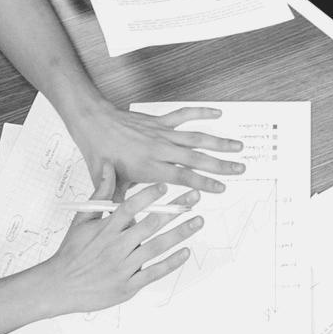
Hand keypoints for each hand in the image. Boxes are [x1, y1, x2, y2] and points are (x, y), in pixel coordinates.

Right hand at [36, 166, 203, 312]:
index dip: (148, 196)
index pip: (129, 208)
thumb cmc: (72, 252)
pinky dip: (171, 262)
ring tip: (198, 221)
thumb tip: (107, 166)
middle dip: (174, 210)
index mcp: (105, 230)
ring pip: (157, 247)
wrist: (59, 286)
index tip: (165, 185)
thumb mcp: (82, 220)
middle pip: (150, 225)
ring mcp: (123, 267)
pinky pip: (154, 272)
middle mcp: (116, 247)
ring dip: (180, 233)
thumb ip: (100, 194)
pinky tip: (186, 251)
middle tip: (194, 197)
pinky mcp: (128, 285)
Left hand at [65, 103, 248, 193]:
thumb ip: (123, 202)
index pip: (183, 176)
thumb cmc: (99, 153)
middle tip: (239, 170)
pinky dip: (201, 112)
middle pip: (196, 158)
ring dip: (219, 142)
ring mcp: (161, 133)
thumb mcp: (109, 184)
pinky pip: (183, 115)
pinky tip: (217, 114)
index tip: (221, 188)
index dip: (204, 183)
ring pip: (196, 138)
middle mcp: (159, 149)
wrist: (92, 124)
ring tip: (238, 147)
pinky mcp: (159, 121)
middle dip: (221, 165)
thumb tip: (130, 221)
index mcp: (149, 167)